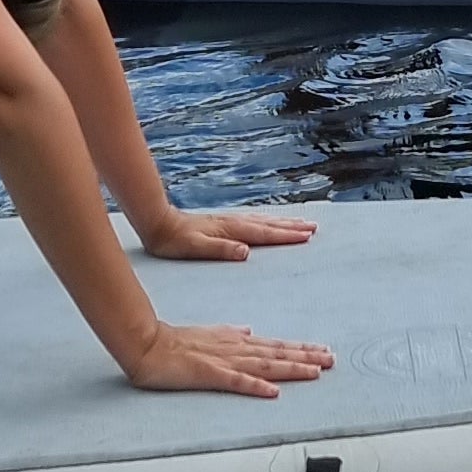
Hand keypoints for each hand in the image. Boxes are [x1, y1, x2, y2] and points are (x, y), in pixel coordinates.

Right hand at [120, 318, 335, 397]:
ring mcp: (224, 361)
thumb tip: (250, 331)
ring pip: (265, 365)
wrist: (148, 344)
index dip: (300, 350)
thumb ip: (231, 333)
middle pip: (277, 354)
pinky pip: (236, 382)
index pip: (275, 347)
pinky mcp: (209, 374)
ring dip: (291, 368)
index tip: (322, 352)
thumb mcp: (209, 334)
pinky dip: (256, 386)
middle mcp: (236, 349)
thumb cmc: (176, 342)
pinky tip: (273, 391)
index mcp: (236, 341)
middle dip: (306, 357)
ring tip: (315, 372)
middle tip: (332, 359)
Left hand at [141, 208, 320, 261]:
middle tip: (314, 228)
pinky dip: (268, 221)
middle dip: (292, 227)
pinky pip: (254, 220)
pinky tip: (270, 223)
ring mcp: (229, 221)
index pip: (264, 234)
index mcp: (230, 231)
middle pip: (269, 224)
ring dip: (283, 223)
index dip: (286, 236)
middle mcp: (233, 223)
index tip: (307, 236)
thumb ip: (221, 249)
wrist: (158, 223)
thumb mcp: (195, 248)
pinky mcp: (224, 223)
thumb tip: (246, 251)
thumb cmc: (175, 241)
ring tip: (300, 223)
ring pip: (263, 220)